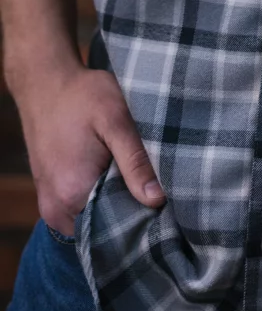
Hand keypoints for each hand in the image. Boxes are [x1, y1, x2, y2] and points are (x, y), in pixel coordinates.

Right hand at [15, 61, 164, 234]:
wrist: (46, 82)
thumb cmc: (83, 96)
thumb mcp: (116, 120)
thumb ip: (136, 162)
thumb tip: (157, 199)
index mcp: (74, 193)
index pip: (118, 228)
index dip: (144, 217)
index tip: (166, 203)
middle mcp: (57, 209)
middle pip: (105, 228)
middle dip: (130, 212)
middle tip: (156, 189)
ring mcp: (50, 205)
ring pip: (92, 221)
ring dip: (114, 206)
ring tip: (136, 181)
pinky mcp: (49, 196)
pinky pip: (79, 212)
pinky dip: (99, 200)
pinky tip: (115, 178)